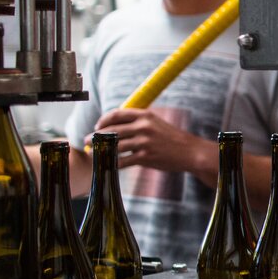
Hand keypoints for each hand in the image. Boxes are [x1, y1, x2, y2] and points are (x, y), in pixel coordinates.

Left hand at [92, 108, 212, 174]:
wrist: (191, 152)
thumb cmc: (173, 139)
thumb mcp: (157, 124)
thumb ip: (139, 123)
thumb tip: (117, 127)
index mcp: (145, 115)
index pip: (117, 114)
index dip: (103, 120)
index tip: (97, 127)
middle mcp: (143, 127)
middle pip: (112, 130)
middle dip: (95, 136)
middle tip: (86, 141)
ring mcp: (144, 142)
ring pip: (114, 146)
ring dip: (101, 151)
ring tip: (94, 154)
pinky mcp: (146, 156)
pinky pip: (123, 160)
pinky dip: (113, 163)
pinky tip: (108, 165)